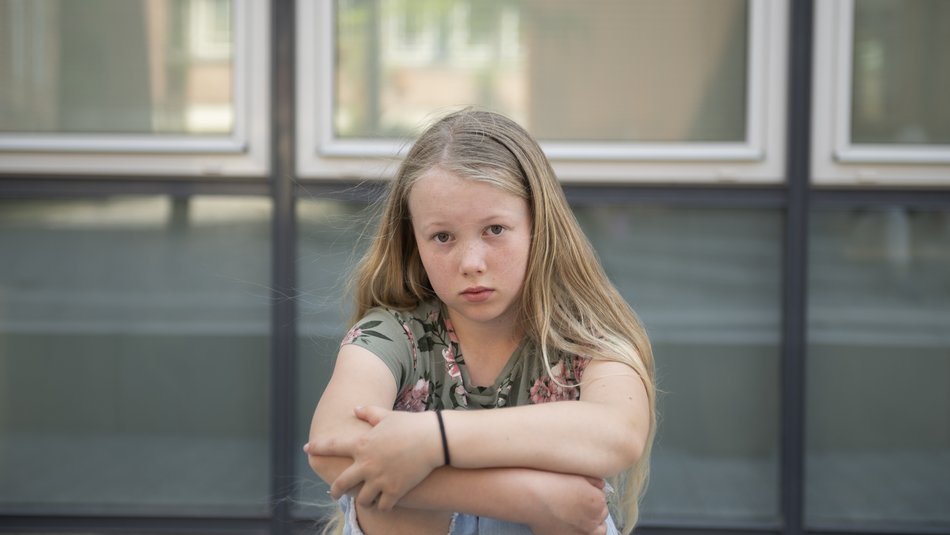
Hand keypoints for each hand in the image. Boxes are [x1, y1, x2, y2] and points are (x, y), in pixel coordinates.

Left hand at [307, 406, 443, 510]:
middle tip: (334, 493)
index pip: (333, 446)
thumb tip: (355, 408)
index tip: (307, 449)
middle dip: (336, 490)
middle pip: (342, 483)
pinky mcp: (394, 491)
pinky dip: (381, 506)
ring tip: (364, 498)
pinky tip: (383, 504)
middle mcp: (367, 464)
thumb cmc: (410, 424)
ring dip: (362, 499)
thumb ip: (368, 412)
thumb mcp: (386, 415)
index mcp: (362, 444)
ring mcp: (380, 479)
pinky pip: (382, 506)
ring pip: (362, 499)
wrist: (434, 439)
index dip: (318, 447)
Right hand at [525, 472, 608, 534]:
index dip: (593, 497)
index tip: (583, 495)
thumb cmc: (549, 481)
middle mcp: (593, 520)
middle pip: (601, 517)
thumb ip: (593, 480)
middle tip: (578, 505)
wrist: (528, 496)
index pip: (603, 501)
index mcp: (597, 501)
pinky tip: (568, 524)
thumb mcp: (575, 473)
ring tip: (577, 517)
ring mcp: (582, 533)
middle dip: (593, 511)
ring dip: (591, 525)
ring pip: (597, 532)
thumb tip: (600, 485)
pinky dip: (578, 532)